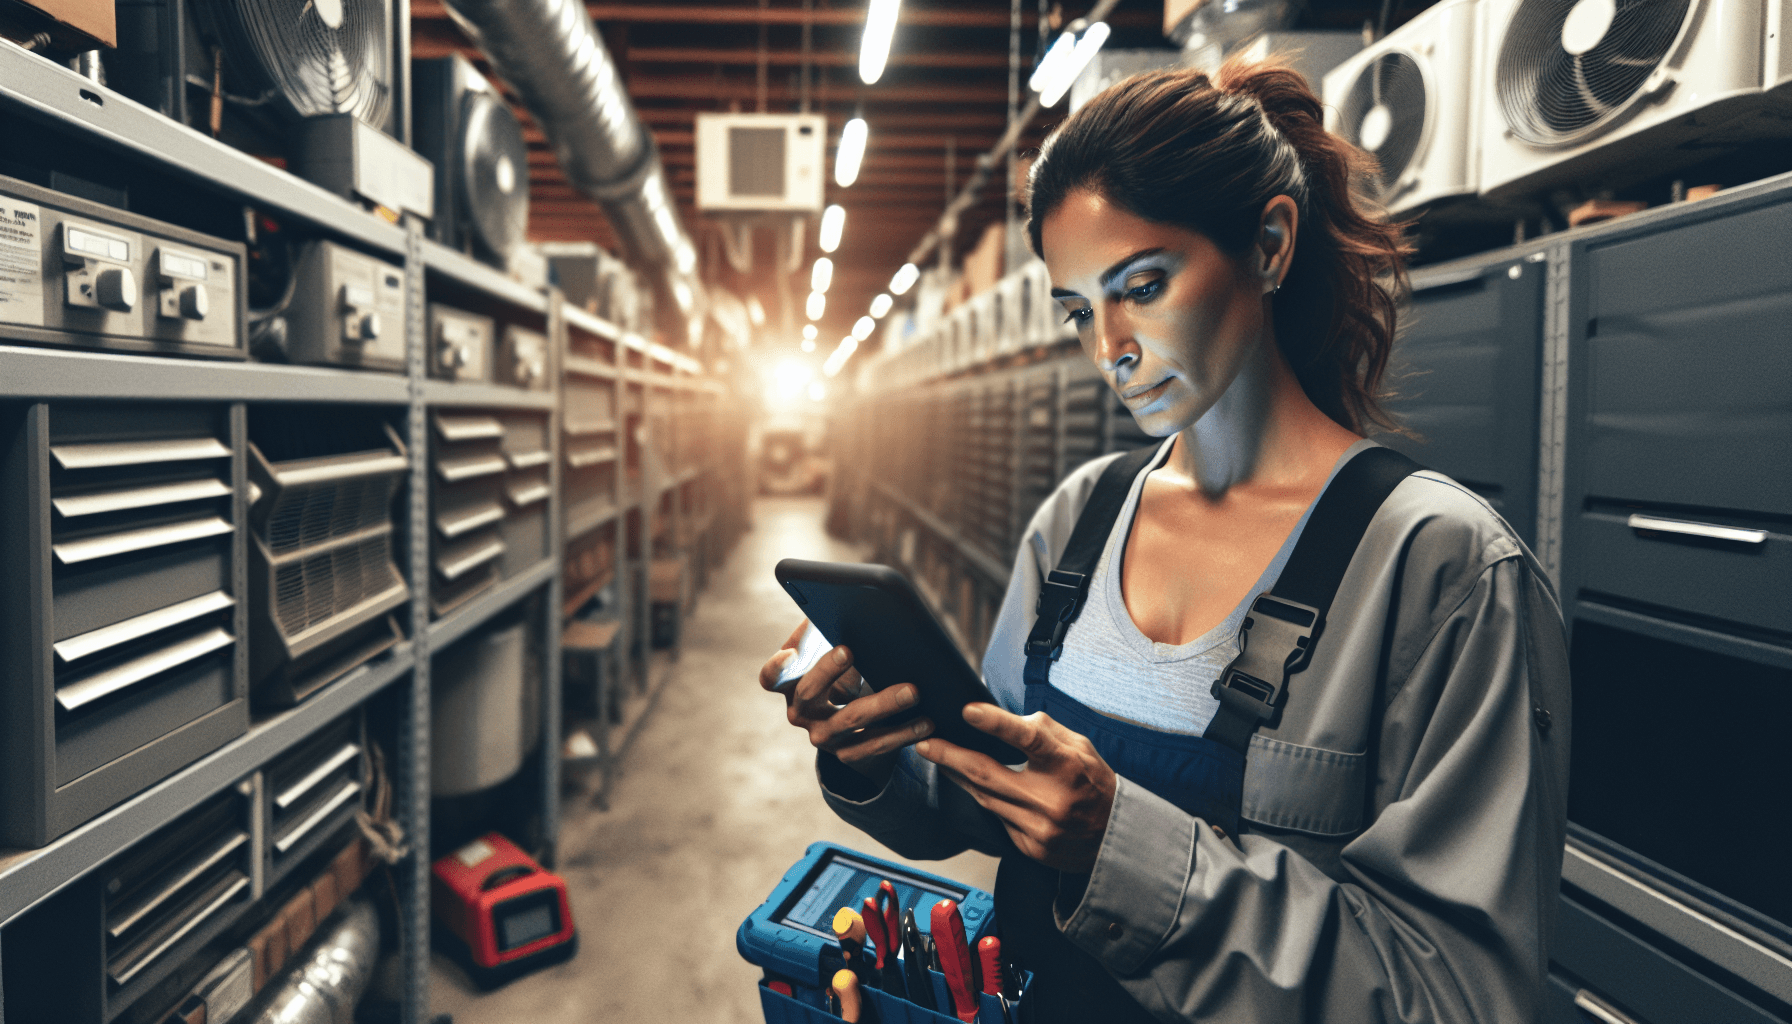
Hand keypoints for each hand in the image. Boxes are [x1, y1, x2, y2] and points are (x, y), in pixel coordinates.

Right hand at [758, 619, 933, 780]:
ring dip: (883, 704)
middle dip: (829, 669)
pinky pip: (876, 745)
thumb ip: (830, 630)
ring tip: (913, 691)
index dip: (777, 667)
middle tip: (851, 650)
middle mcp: (800, 711)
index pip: (772, 676)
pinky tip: (926, 721)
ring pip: (850, 720)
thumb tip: (849, 606)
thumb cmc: (841, 666)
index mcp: (789, 683)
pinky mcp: (848, 754)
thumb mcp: (830, 649)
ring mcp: (823, 737)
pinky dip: (902, 733)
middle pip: (810, 692)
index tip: (790, 653)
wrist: (850, 713)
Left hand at [914, 703, 1115, 872]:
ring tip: (940, 758)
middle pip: (988, 774)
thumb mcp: (1080, 747)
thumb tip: (1003, 719)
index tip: (967, 711)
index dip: (995, 724)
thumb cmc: (1095, 783)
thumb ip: (1043, 731)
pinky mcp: (1030, 847)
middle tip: (926, 743)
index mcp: (1068, 766)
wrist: (1114, 837)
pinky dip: (984, 799)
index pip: (1028, 739)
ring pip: (985, 798)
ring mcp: (1039, 828)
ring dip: (959, 777)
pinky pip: (997, 818)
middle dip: (950, 756)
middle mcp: (1052, 799)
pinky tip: (972, 785)